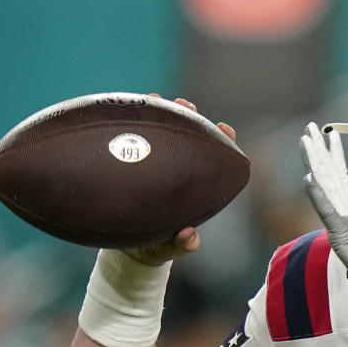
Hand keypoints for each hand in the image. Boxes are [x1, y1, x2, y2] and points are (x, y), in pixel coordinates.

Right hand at [124, 95, 237, 265]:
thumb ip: (180, 247)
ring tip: (155, 97)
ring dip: (161, 112)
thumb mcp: (166, 249)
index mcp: (193, 188)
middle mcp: (176, 171)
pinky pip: (132, 140)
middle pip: (189, 138)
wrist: (123, 249)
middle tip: (186, 104)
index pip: (213, 160)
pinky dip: (130, 124)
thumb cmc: (153, 247)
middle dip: (190, 117)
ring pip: (161, 133)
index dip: (223, 142)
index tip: (225, 128)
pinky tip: (124, 109)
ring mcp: (154, 164)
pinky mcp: (131, 162)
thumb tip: (191, 237)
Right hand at [300, 123, 347, 300]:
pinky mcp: (339, 237)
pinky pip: (328, 211)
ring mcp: (339, 225)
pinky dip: (318, 195)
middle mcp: (342, 216)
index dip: (335, 157)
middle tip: (309, 129)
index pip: (341, 179)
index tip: (331, 135)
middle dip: (318, 152)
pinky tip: (309, 178)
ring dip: (314, 163)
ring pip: (325, 187)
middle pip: (328, 177)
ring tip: (305, 142)